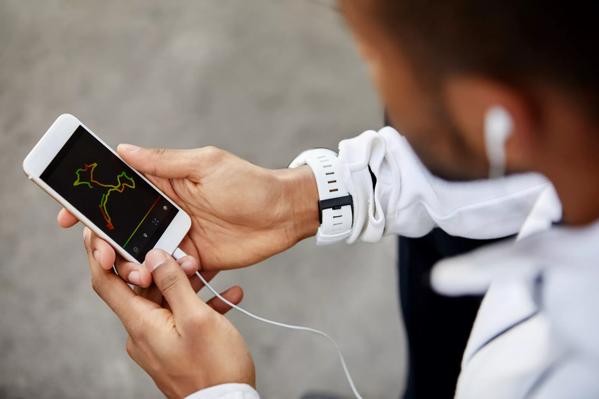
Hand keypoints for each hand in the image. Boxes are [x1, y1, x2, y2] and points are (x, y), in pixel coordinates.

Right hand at [58, 145, 318, 285]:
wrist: (283, 214)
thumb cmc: (248, 183)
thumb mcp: (205, 165)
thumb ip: (163, 162)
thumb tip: (122, 149)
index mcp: (165, 184)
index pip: (119, 191)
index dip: (91, 202)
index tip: (68, 216)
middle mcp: (167, 211)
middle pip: (124, 228)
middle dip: (106, 242)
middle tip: (100, 253)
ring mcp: (180, 236)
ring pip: (143, 253)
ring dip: (133, 263)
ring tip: (137, 272)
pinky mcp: (195, 259)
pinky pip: (170, 271)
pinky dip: (165, 275)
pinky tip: (176, 271)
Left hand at [83, 228, 254, 397]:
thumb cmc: (215, 367)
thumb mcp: (197, 318)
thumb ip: (174, 284)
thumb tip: (154, 257)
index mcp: (141, 324)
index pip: (106, 282)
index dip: (99, 254)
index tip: (99, 231)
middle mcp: (143, 333)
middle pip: (141, 288)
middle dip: (164, 266)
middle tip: (188, 253)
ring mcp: (158, 341)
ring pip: (165, 300)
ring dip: (186, 283)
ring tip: (211, 271)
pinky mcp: (174, 348)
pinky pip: (181, 317)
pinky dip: (199, 303)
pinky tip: (227, 296)